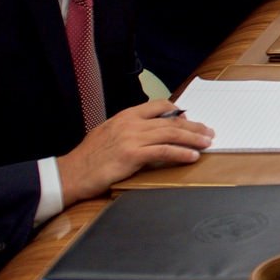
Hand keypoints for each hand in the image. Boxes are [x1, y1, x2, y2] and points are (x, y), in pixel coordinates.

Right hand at [56, 101, 214, 205]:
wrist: (71, 173)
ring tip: (207, 143)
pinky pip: (164, 151)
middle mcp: (130, 123)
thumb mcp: (108, 134)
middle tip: (208, 132)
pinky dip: (181, 153)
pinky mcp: (132, 155)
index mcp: (125, 116)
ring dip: (193, 138)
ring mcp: (131, 138)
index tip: (189, 120)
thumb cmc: (89, 158)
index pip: (158, 105)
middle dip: (193, 126)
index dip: (178, 112)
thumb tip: (151, 133)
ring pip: (171, 134)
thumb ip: (130, 130)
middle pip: (170, 121)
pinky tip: (192, 156)